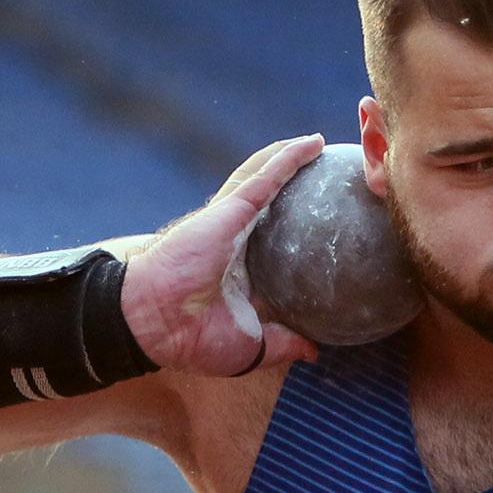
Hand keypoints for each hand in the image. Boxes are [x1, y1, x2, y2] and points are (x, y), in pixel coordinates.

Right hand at [122, 134, 325, 375]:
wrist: (161, 324)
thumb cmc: (195, 339)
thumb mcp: (252, 348)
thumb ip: (284, 343)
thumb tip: (313, 349)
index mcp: (242, 272)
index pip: (276, 247)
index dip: (299, 235)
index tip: (329, 229)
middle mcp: (239, 242)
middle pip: (274, 206)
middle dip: (299, 187)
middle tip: (331, 177)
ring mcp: (234, 221)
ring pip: (269, 179)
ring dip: (293, 160)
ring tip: (323, 145)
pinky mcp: (232, 208)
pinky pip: (268, 176)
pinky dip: (290, 158)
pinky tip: (315, 143)